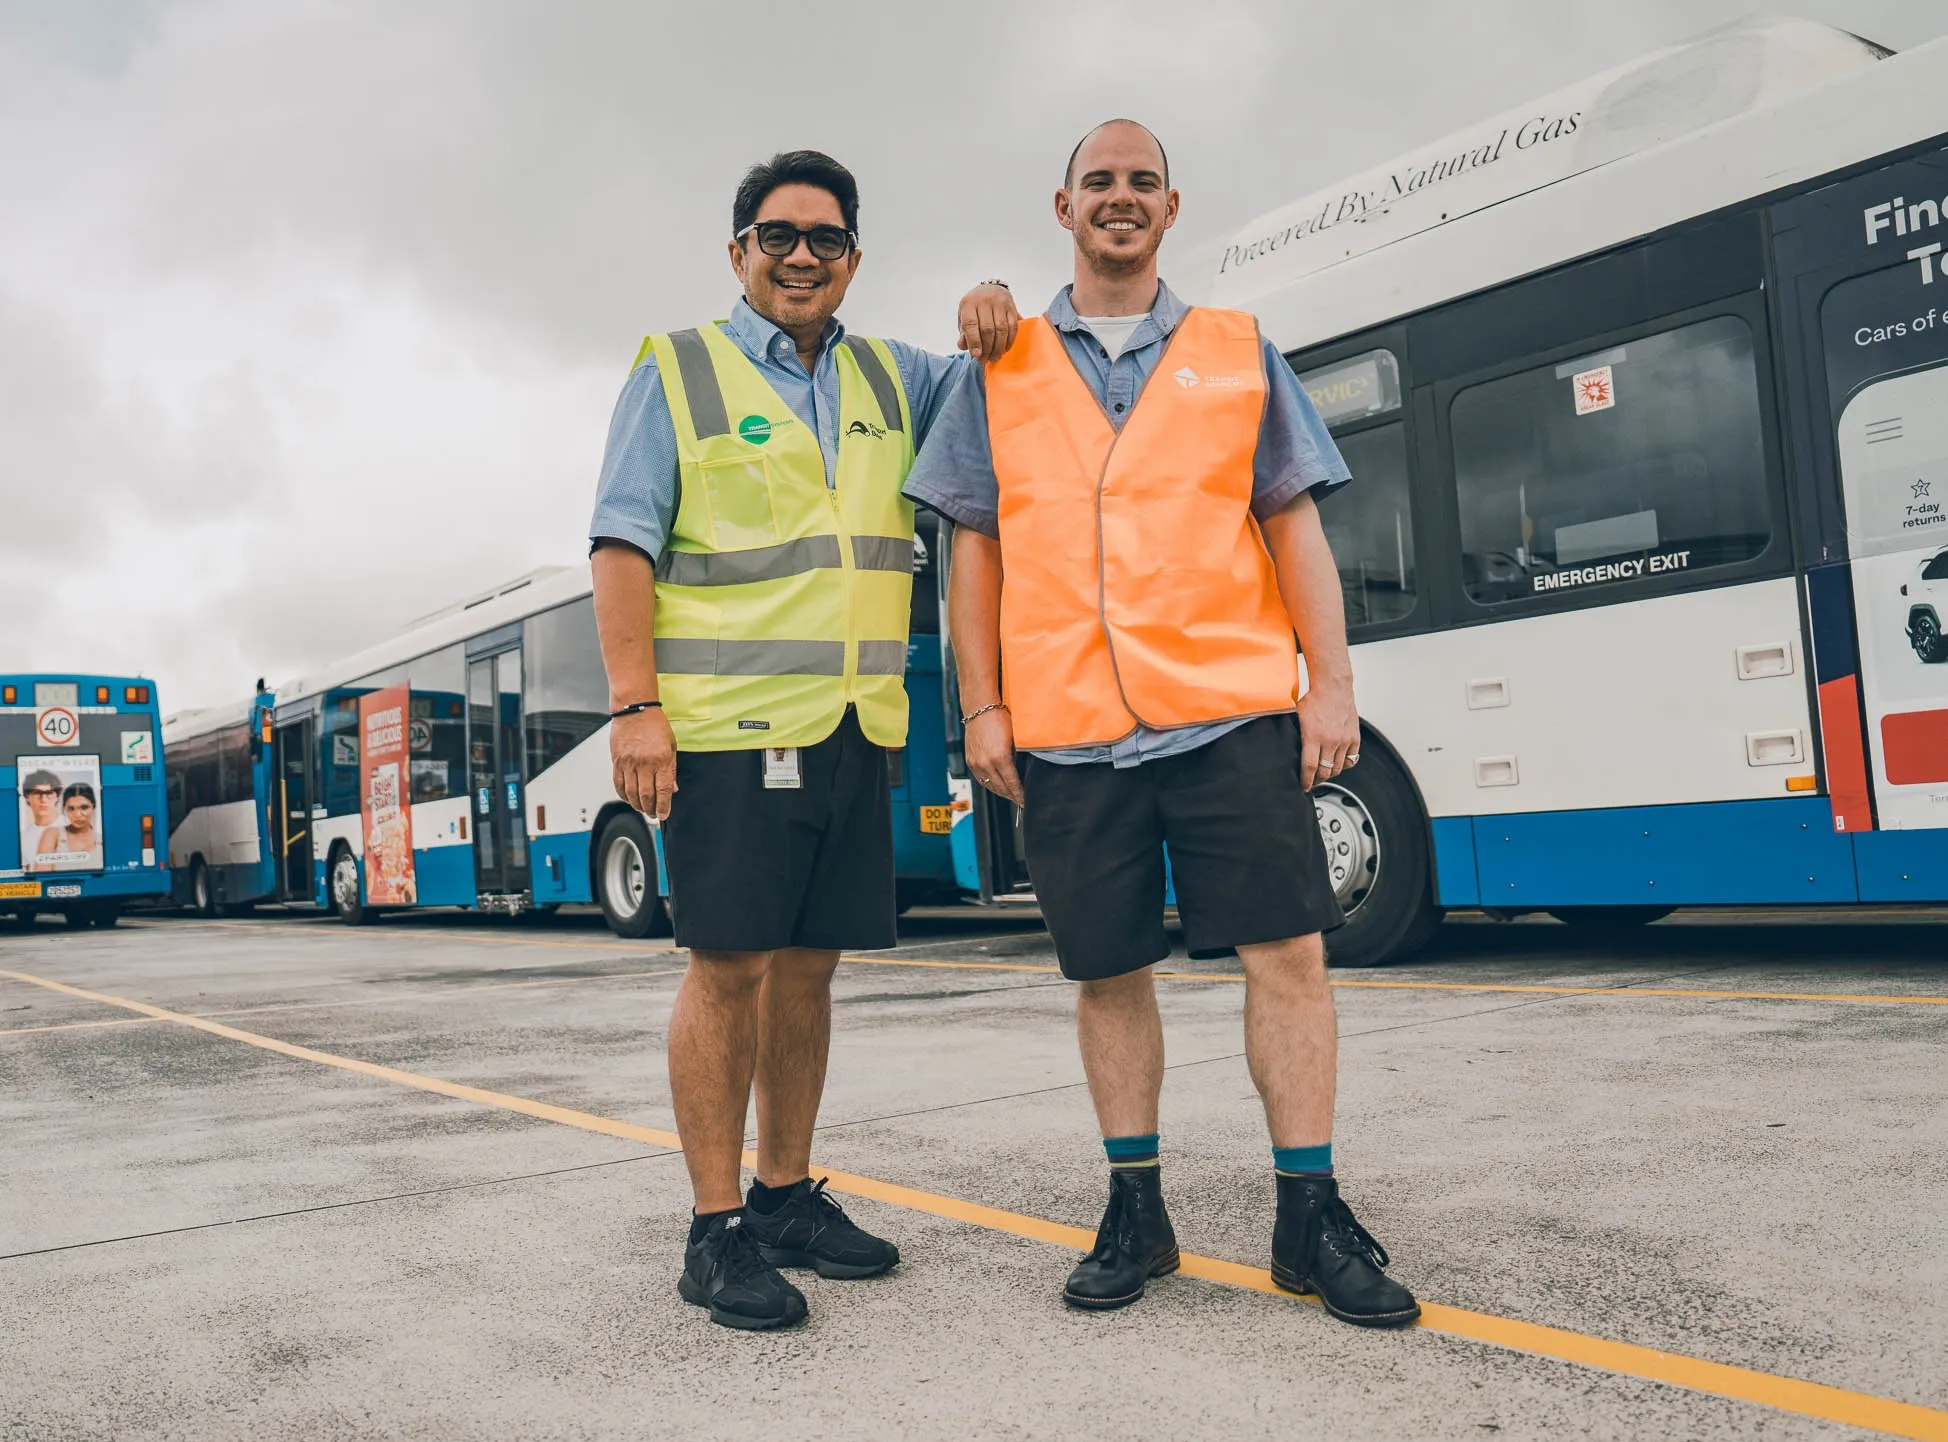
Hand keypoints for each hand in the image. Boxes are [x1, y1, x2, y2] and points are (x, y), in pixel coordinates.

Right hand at [611, 707, 677, 821]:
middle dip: (650, 809)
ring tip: (642, 808)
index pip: (663, 790)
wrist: (634, 708)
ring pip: (631, 793)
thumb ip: (671, 769)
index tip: (663, 815)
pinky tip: (628, 798)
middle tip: (653, 814)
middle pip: (646, 795)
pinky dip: (623, 794)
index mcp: (661, 759)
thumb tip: (672, 789)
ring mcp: (628, 763)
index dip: (663, 807)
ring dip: (637, 805)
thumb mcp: (671, 745)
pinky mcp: (617, 761)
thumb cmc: (654, 724)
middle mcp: (644, 763)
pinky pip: (618, 783)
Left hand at [957, 283, 1019, 361]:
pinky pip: (1013, 327)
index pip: (971, 324)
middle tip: (984, 360)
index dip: (974, 341)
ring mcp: (1000, 303)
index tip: (976, 356)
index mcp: (969, 303)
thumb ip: (964, 332)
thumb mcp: (964, 316)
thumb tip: (964, 347)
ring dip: (998, 347)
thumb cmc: (975, 307)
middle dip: (987, 348)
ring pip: (1001, 329)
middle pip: (988, 329)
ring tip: (994, 357)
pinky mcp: (1012, 307)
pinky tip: (1004, 349)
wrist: (991, 288)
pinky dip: (1009, 341)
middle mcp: (985, 301)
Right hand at [964, 706, 1023, 805]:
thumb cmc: (998, 718)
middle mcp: (986, 763)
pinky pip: (980, 779)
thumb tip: (1022, 770)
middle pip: (1001, 788)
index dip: (1019, 794)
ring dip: (1000, 792)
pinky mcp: (970, 761)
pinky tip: (995, 785)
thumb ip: (1017, 756)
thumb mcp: (1014, 739)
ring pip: (989, 786)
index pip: (1012, 784)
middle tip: (1019, 800)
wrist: (980, 709)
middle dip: (1011, 796)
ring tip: (1009, 795)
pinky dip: (989, 785)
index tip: (1024, 800)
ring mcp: (976, 763)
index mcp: (1000, 758)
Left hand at [1295, 679, 1359, 790]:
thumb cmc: (1314, 700)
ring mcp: (1344, 740)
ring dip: (1329, 773)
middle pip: (1325, 771)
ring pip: (1338, 768)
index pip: (1310, 767)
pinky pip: (1351, 760)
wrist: (1333, 688)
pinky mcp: (1354, 737)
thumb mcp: (1296, 717)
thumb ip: (1294, 735)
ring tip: (1323, 772)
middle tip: (1313, 781)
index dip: (1306, 781)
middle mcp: (1330, 740)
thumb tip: (1285, 750)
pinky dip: (1344, 764)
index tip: (1304, 786)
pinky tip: (1336, 762)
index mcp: (1313, 736)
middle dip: (1317, 780)